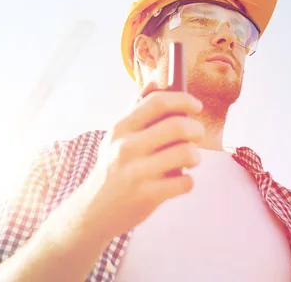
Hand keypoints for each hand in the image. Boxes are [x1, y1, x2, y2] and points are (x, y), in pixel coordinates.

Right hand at [80, 82, 203, 241]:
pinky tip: (178, 181)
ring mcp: (137, 172)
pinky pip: (186, 182)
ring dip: (195, 156)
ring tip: (189, 160)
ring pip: (186, 153)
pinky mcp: (148, 196)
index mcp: (122, 127)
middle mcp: (127, 147)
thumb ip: (137, 109)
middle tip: (197, 136)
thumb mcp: (117, 136)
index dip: (184, 99)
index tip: (196, 106)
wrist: (93, 210)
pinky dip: (188, 181)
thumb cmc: (113, 167)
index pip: (158, 102)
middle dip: (197, 129)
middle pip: (178, 126)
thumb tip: (155, 82)